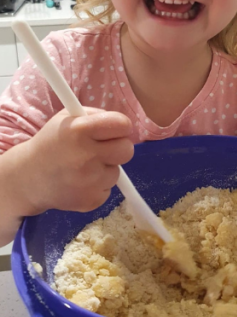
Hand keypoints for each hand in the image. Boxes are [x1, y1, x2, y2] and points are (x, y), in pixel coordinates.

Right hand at [14, 108, 132, 214]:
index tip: (114, 130)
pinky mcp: (91, 200)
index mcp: (79, 130)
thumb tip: (123, 124)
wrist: (28, 177)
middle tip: (101, 149)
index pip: (123, 124)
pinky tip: (80, 182)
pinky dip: (98, 186)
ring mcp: (89, 181)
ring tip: (83, 167)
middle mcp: (85, 156)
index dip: (121, 126)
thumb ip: (96, 116)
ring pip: (117, 171)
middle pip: (127, 150)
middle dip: (118, 148)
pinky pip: (108, 189)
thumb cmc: (53, 143)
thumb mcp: (67, 119)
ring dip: (105, 169)